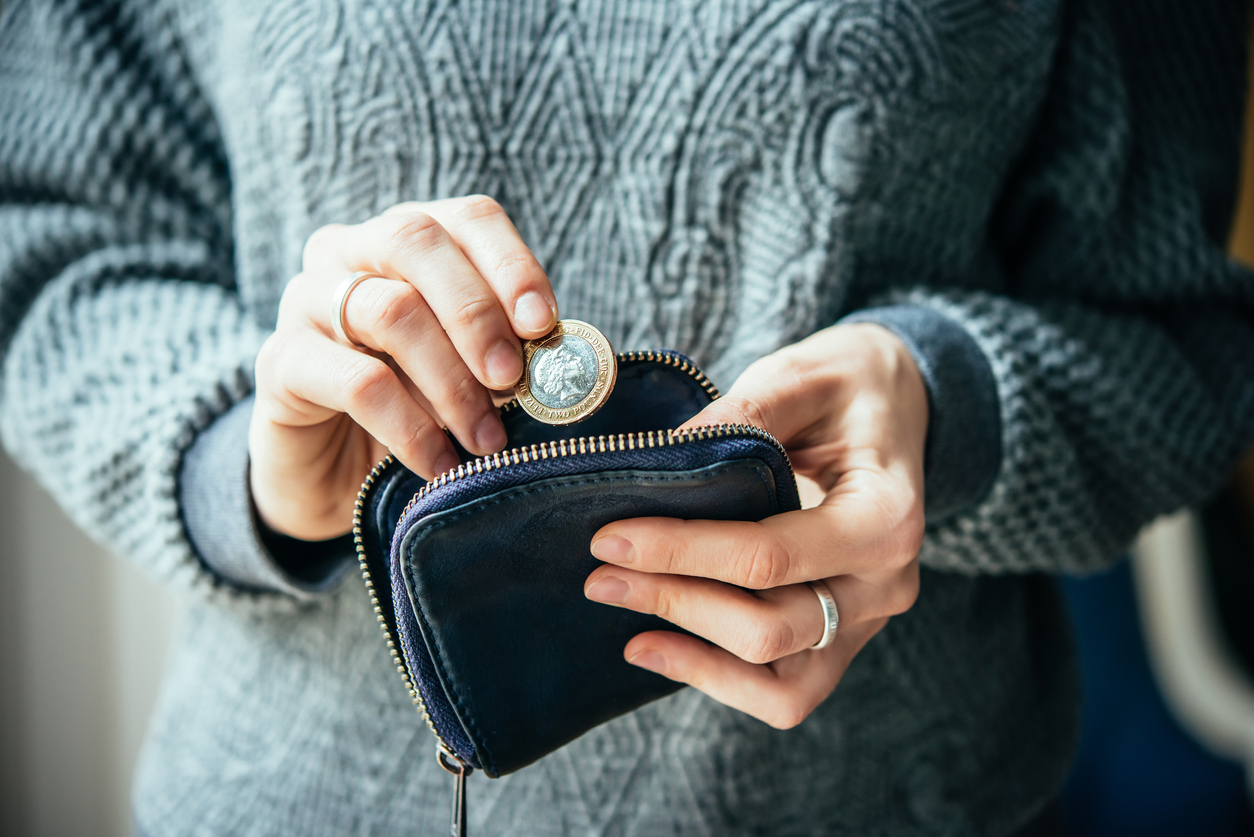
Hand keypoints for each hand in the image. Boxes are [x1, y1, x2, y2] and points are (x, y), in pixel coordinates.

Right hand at [250, 196, 556, 539]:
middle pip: (418, 241)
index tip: (543, 324)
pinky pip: (356, 382)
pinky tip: (439, 464)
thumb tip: (561, 358)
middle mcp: (350, 251)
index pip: (469, 218)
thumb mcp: (468, 373)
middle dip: (477, 313)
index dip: (512, 264)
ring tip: (485, 438)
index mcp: (410, 240)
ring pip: (389, 310)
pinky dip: (410, 427)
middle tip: (511, 379)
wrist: (332, 476)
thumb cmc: (415, 410)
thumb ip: (506, 351)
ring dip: (451, 381)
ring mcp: (305, 300)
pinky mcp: (279, 362)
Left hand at [583, 324, 927, 727]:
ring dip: (691, 652)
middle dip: (674, 602)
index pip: (770, 557)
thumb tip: (659, 461)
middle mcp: (885, 584)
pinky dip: (718, 677)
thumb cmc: (850, 386)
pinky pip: (784, 690)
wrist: (896, 404)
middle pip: (768, 628)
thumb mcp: (801, 377)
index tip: (610, 538)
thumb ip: (741, 416)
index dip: (682, 552)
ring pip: (779, 682)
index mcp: (886, 518)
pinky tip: (656, 646)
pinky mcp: (841, 637)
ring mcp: (866, 621)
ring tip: (624, 614)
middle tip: (601, 573)